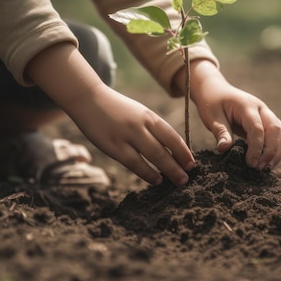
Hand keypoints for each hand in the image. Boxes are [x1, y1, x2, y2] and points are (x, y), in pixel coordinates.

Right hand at [68, 86, 194, 185]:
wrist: (88, 99)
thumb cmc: (117, 110)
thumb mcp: (138, 114)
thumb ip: (152, 129)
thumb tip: (170, 151)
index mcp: (148, 116)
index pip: (172, 136)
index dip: (183, 152)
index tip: (192, 164)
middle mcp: (140, 125)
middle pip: (164, 149)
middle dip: (178, 165)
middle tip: (187, 178)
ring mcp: (126, 136)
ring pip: (152, 157)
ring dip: (167, 171)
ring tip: (178, 181)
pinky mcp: (113, 146)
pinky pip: (134, 163)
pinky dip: (147, 173)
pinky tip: (156, 180)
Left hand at [178, 61, 280, 169]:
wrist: (215, 90)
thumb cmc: (212, 104)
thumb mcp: (211, 117)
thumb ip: (220, 132)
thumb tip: (224, 149)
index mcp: (246, 106)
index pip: (257, 128)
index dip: (256, 148)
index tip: (250, 164)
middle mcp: (261, 108)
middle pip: (275, 129)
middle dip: (271, 151)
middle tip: (260, 168)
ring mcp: (266, 113)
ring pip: (280, 132)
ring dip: (277, 151)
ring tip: (266, 168)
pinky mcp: (266, 120)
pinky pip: (278, 133)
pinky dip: (276, 147)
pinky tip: (268, 161)